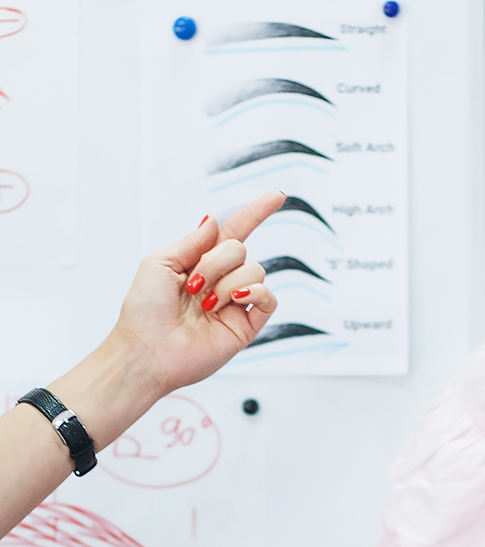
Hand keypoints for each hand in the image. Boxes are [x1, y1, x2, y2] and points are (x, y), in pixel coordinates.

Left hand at [112, 190, 283, 395]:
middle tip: (192, 286)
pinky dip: (255, 292)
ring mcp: (236, 302)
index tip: (278, 196)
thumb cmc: (144, 312)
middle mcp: (222, 279)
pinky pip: (268, 298)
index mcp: (201, 261)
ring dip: (226, 283)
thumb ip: (192, 242)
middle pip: (240, 248)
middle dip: (214, 262)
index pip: (236, 231)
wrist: (147, 350)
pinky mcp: (246, 324)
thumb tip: (215, 221)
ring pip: (255, 270)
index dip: (257, 212)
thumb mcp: (159, 263)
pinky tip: (235, 299)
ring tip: (205, 304)